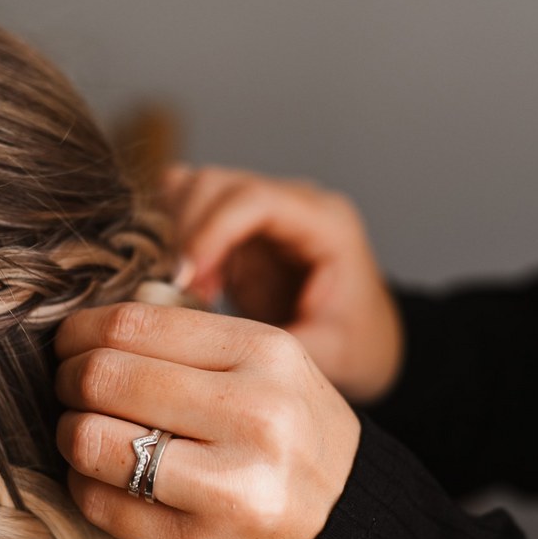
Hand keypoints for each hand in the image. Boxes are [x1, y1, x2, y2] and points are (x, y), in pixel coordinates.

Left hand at [54, 302, 359, 538]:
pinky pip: (102, 505)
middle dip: (67, 381)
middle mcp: (255, 416)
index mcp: (266, 354)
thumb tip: (89, 329)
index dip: (79, 332)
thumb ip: (189, 340)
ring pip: (91, 441)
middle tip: (68, 390)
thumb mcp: (268, 366)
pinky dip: (86, 486)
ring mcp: (231, 489)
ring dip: (70, 434)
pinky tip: (104, 480)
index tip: (68, 345)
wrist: (355, 532)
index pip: (133, 324)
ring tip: (83, 434)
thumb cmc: (293, 436)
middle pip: (103, 378)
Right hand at [164, 165, 401, 402]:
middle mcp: (294, 203)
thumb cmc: (354, 344)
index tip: (185, 277)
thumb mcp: (325, 354)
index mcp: (326, 224)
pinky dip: (173, 236)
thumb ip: (271, 346)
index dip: (210, 231)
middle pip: (217, 184)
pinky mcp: (240, 224)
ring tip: (183, 290)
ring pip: (196, 189)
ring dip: (174, 235)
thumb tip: (203, 342)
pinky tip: (183, 278)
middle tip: (178, 291)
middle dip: (184, 233)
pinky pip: (191, 206)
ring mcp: (265, 208)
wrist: (365, 338)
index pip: (255, 199)